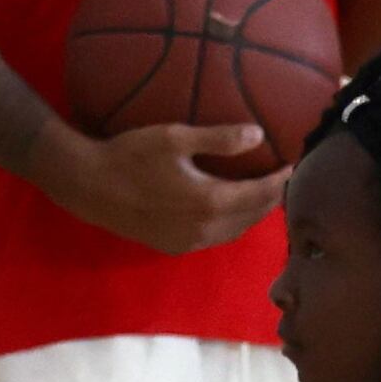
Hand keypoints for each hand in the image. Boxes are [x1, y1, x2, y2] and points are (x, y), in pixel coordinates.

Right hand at [42, 117, 287, 254]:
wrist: (89, 186)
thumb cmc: (130, 155)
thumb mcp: (175, 137)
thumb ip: (219, 138)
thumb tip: (258, 134)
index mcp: (211, 202)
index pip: (261, 195)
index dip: (280, 180)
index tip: (292, 163)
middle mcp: (205, 229)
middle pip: (252, 217)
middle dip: (270, 198)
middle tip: (279, 178)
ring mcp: (190, 242)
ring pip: (235, 231)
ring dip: (251, 213)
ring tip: (259, 192)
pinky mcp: (175, 247)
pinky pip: (215, 238)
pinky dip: (229, 223)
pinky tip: (227, 207)